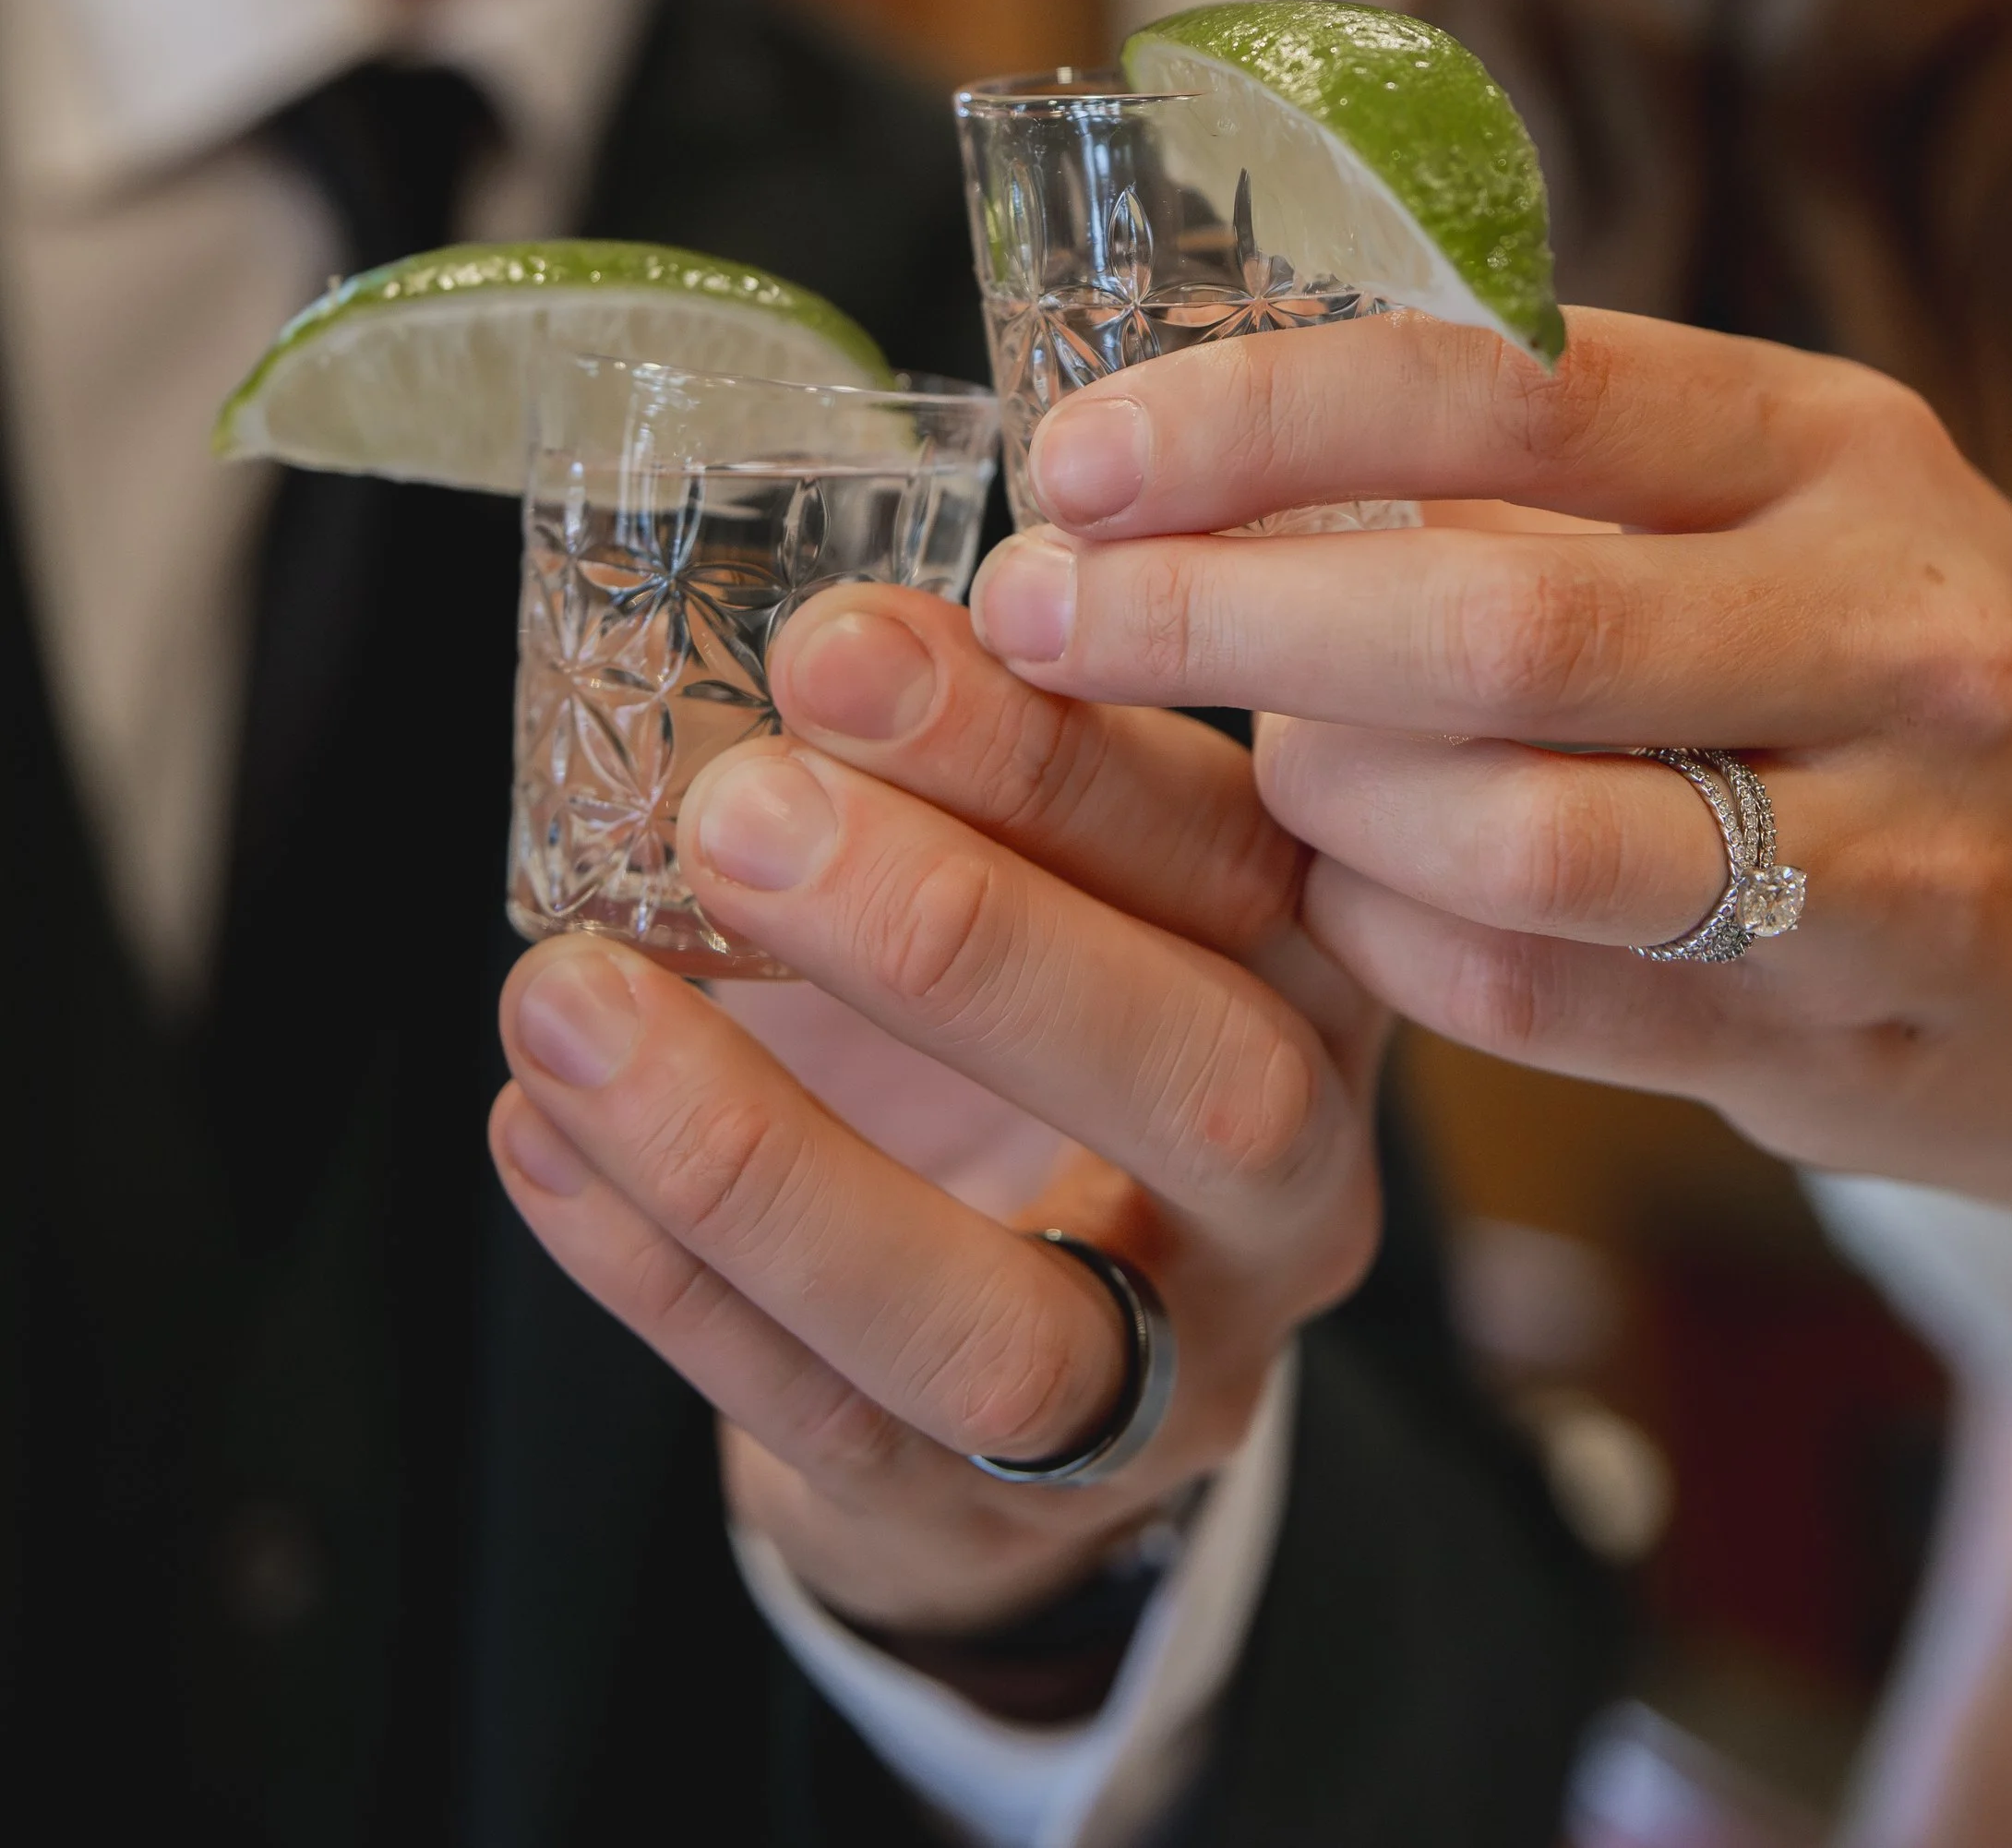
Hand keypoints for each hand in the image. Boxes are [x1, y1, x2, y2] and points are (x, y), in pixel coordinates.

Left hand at [491, 584, 1381, 1633]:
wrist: (1073, 1331)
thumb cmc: (1058, 1016)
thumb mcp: (1086, 869)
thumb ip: (1001, 762)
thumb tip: (840, 638)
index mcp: (1326, 972)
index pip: (1234, 856)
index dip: (1041, 749)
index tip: (842, 649)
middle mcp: (1292, 1187)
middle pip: (1202, 1085)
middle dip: (961, 941)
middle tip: (737, 815)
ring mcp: (1161, 1380)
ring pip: (994, 1324)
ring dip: (757, 1160)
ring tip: (567, 998)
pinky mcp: (992, 1519)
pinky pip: (822, 1421)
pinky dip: (665, 1276)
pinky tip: (538, 1136)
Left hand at [969, 309, 2011, 1251]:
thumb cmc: (1913, 681)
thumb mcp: (1786, 511)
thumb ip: (1542, 483)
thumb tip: (1216, 445)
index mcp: (1829, 442)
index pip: (1504, 385)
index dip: (1258, 416)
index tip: (1074, 456)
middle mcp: (1880, 622)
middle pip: (1485, 616)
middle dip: (1212, 614)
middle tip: (1037, 617)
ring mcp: (1890, 843)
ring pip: (1511, 837)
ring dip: (1320, 805)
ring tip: (1258, 770)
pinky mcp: (1854, 1036)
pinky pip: (1547, 1005)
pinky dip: (1401, 949)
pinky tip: (1356, 902)